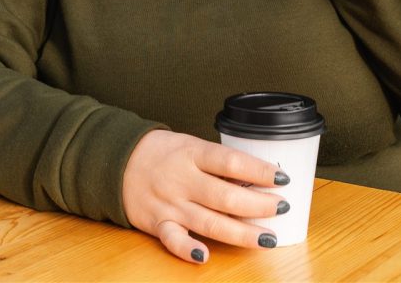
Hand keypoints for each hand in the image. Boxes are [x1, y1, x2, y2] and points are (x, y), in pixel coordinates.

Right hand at [122, 130, 290, 264]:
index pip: (231, 162)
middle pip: (225, 196)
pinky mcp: (158, 223)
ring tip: (267, 238)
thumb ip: (218, 162)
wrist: (118, 161)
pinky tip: (205, 256)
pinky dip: (188, 249)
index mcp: (193, 154)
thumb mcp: (191, 145)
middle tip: (281, 208)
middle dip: (258, 205)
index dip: (259, 171)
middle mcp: (182, 180)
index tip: (282, 179)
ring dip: (241, 233)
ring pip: (209, 222)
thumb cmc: (163, 152)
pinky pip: (173, 240)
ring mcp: (170, 204)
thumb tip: (257, 178)